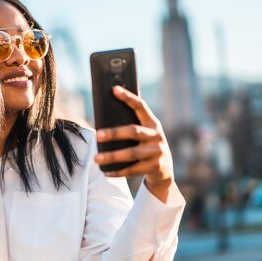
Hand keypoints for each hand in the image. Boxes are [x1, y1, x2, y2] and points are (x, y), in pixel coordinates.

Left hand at [94, 85, 173, 201]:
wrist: (164, 170)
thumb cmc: (146, 147)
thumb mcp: (144, 135)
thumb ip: (131, 128)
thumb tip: (103, 125)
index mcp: (152, 123)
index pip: (141, 107)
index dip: (128, 98)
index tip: (114, 89)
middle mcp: (156, 136)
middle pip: (133, 131)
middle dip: (114, 133)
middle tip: (98, 135)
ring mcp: (158, 152)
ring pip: (132, 153)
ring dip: (113, 156)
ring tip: (96, 158)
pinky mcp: (156, 166)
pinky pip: (133, 169)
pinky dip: (118, 171)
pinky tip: (106, 171)